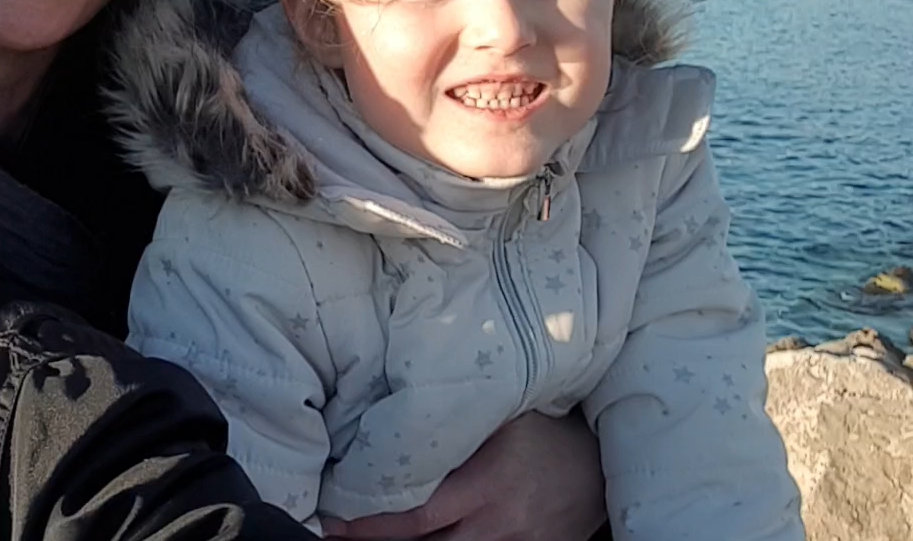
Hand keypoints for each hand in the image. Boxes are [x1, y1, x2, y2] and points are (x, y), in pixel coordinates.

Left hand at [318, 411, 606, 540]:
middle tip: (335, 534)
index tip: (333, 520)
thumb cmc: (546, 430)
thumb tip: (392, 409)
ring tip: (365, 537)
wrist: (604, 465)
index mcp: (489, 484)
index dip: (371, 523)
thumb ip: (455, 424)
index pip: (418, 514)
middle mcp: (501, 524)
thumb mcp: (502, 417)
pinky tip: (421, 539)